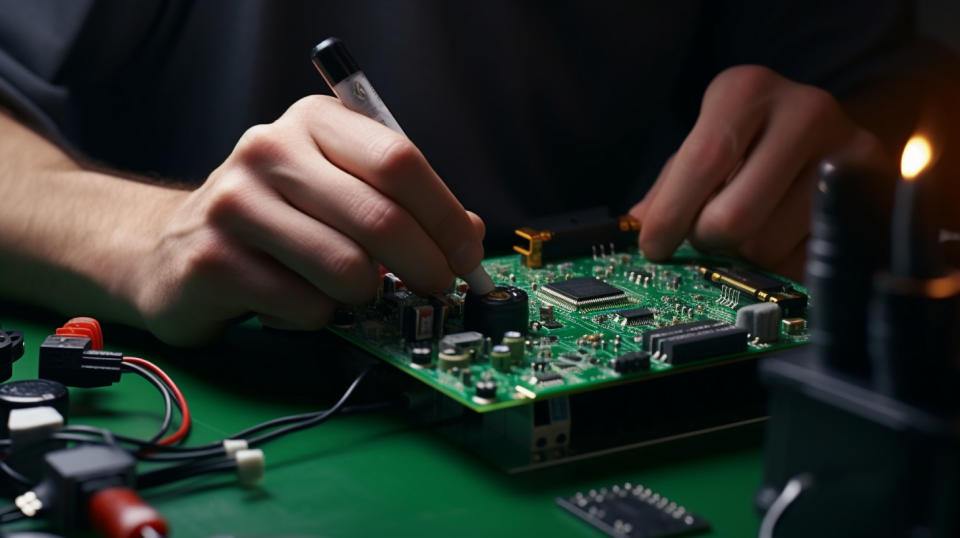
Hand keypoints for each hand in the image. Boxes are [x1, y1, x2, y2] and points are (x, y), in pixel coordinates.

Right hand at [128, 95, 484, 344]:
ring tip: (344, 288)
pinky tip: (291, 300)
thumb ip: (404, 205)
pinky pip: (307, 308)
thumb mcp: (339, 190)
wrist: (169, 247)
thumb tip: (470, 238)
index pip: (400, 162)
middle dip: (426, 267)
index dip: (446, 218)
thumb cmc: (275, 219)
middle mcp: (269, 150)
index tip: (467, 257)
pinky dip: (317, 317)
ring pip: (348, 271)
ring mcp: (235, 204)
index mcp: (313, 121)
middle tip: (434, 288)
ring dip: (363, 295)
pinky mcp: (212, 262)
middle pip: (382, 218)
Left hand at [630, 65, 883, 278]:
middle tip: (704, 236)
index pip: (702, 162)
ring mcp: (847, 148)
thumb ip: (668, 186)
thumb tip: (640, 227)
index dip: (671, 215)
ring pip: (768, 245)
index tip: (653, 247)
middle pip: (734, 216)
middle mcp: (803, 110)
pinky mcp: (872, 191)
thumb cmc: (749, 142)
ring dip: (745, 252)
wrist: (824, 131)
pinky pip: (806, 258)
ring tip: (750, 228)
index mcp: (745, 90)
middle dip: (706, 239)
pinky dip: (781, 262)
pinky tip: (781, 237)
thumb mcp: (703, 147)